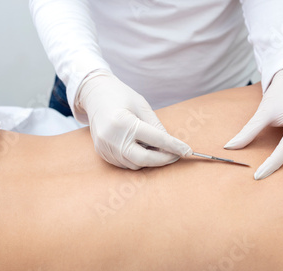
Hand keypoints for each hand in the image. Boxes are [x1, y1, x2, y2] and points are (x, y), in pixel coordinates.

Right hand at [76, 70, 191, 169]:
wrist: (94, 94)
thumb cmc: (120, 95)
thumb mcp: (142, 105)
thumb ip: (156, 126)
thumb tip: (171, 145)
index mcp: (123, 122)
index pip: (155, 139)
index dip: (174, 146)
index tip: (188, 151)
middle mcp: (112, 138)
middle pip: (144, 159)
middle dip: (164, 159)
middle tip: (176, 155)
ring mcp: (105, 147)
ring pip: (135, 164)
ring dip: (151, 160)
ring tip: (159, 149)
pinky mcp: (102, 153)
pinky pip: (125, 163)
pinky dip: (137, 160)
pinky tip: (143, 149)